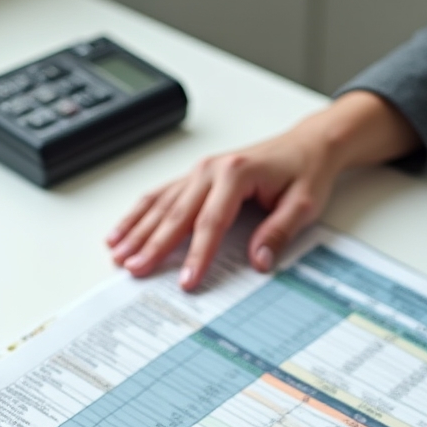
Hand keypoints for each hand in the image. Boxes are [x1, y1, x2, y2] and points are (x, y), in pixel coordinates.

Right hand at [107, 91, 419, 290]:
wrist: (309, 145)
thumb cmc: (306, 172)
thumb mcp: (304, 205)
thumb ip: (279, 233)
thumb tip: (259, 261)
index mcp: (236, 174)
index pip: (211, 223)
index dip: (196, 255)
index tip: (186, 281)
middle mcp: (211, 170)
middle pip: (176, 214)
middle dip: (152, 246)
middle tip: (133, 270)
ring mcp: (200, 172)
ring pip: (161, 205)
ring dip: (137, 231)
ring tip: (117, 255)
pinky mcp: (196, 178)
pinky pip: (160, 196)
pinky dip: (139, 215)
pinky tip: (121, 232)